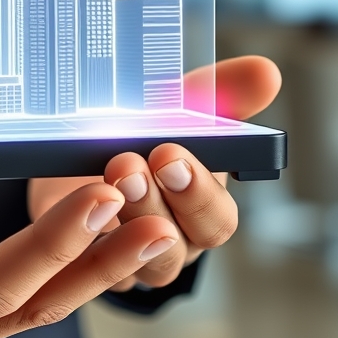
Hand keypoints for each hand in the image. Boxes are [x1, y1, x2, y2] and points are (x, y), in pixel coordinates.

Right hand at [0, 140, 182, 337]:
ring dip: (94, 268)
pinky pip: (20, 293)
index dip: (37, 253)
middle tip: (147, 203)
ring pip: (31, 308)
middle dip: (87, 259)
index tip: (93, 203)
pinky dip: (68, 264)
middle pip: (19, 306)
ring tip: (153, 219)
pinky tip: (107, 228)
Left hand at [27, 55, 281, 292]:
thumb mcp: (175, 106)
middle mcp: (170, 242)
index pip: (216, 218)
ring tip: (103, 177)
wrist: (74, 152)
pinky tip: (70, 208)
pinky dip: (79, 235)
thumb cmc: (139, 131)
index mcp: (199, 209)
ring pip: (134, 260)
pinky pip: (86, 265)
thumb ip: (219, 93)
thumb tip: (267, 72)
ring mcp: (127, 259)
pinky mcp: (84, 263)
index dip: (196, 190)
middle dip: (153, 203)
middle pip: (178, 245)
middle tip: (129, 164)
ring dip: (119, 216)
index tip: (168, 151)